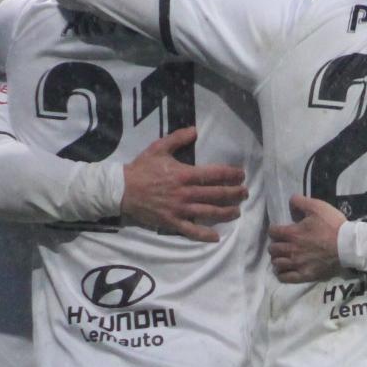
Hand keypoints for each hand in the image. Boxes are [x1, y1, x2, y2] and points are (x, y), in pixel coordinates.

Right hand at [120, 127, 244, 242]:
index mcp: (184, 174)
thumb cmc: (141, 168)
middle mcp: (185, 193)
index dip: (231, 175)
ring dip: (226, 212)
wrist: (121, 190)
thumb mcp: (158, 148)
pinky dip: (204, 235)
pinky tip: (216, 237)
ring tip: (237, 211)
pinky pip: (191, 230)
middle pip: (216, 194)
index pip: (214, 174)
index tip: (241, 175)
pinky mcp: (172, 222)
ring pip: (209, 212)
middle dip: (234, 193)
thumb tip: (195, 130)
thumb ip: (178, 138)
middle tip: (245, 193)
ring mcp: (180, 209)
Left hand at [269, 196, 345, 282]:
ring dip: (277, 258)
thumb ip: (300, 202)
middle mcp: (291, 250)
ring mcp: (297, 264)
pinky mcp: (304, 275)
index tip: (279, 230)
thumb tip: (290, 202)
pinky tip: (283, 270)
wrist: (347, 245)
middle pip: (273, 249)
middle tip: (282, 243)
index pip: (272, 232)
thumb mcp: (317, 206)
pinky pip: (286, 277)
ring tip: (283, 256)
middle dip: (275, 244)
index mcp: (292, 233)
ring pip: (277, 263)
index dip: (274, 230)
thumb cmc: (332, 225)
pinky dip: (282, 274)